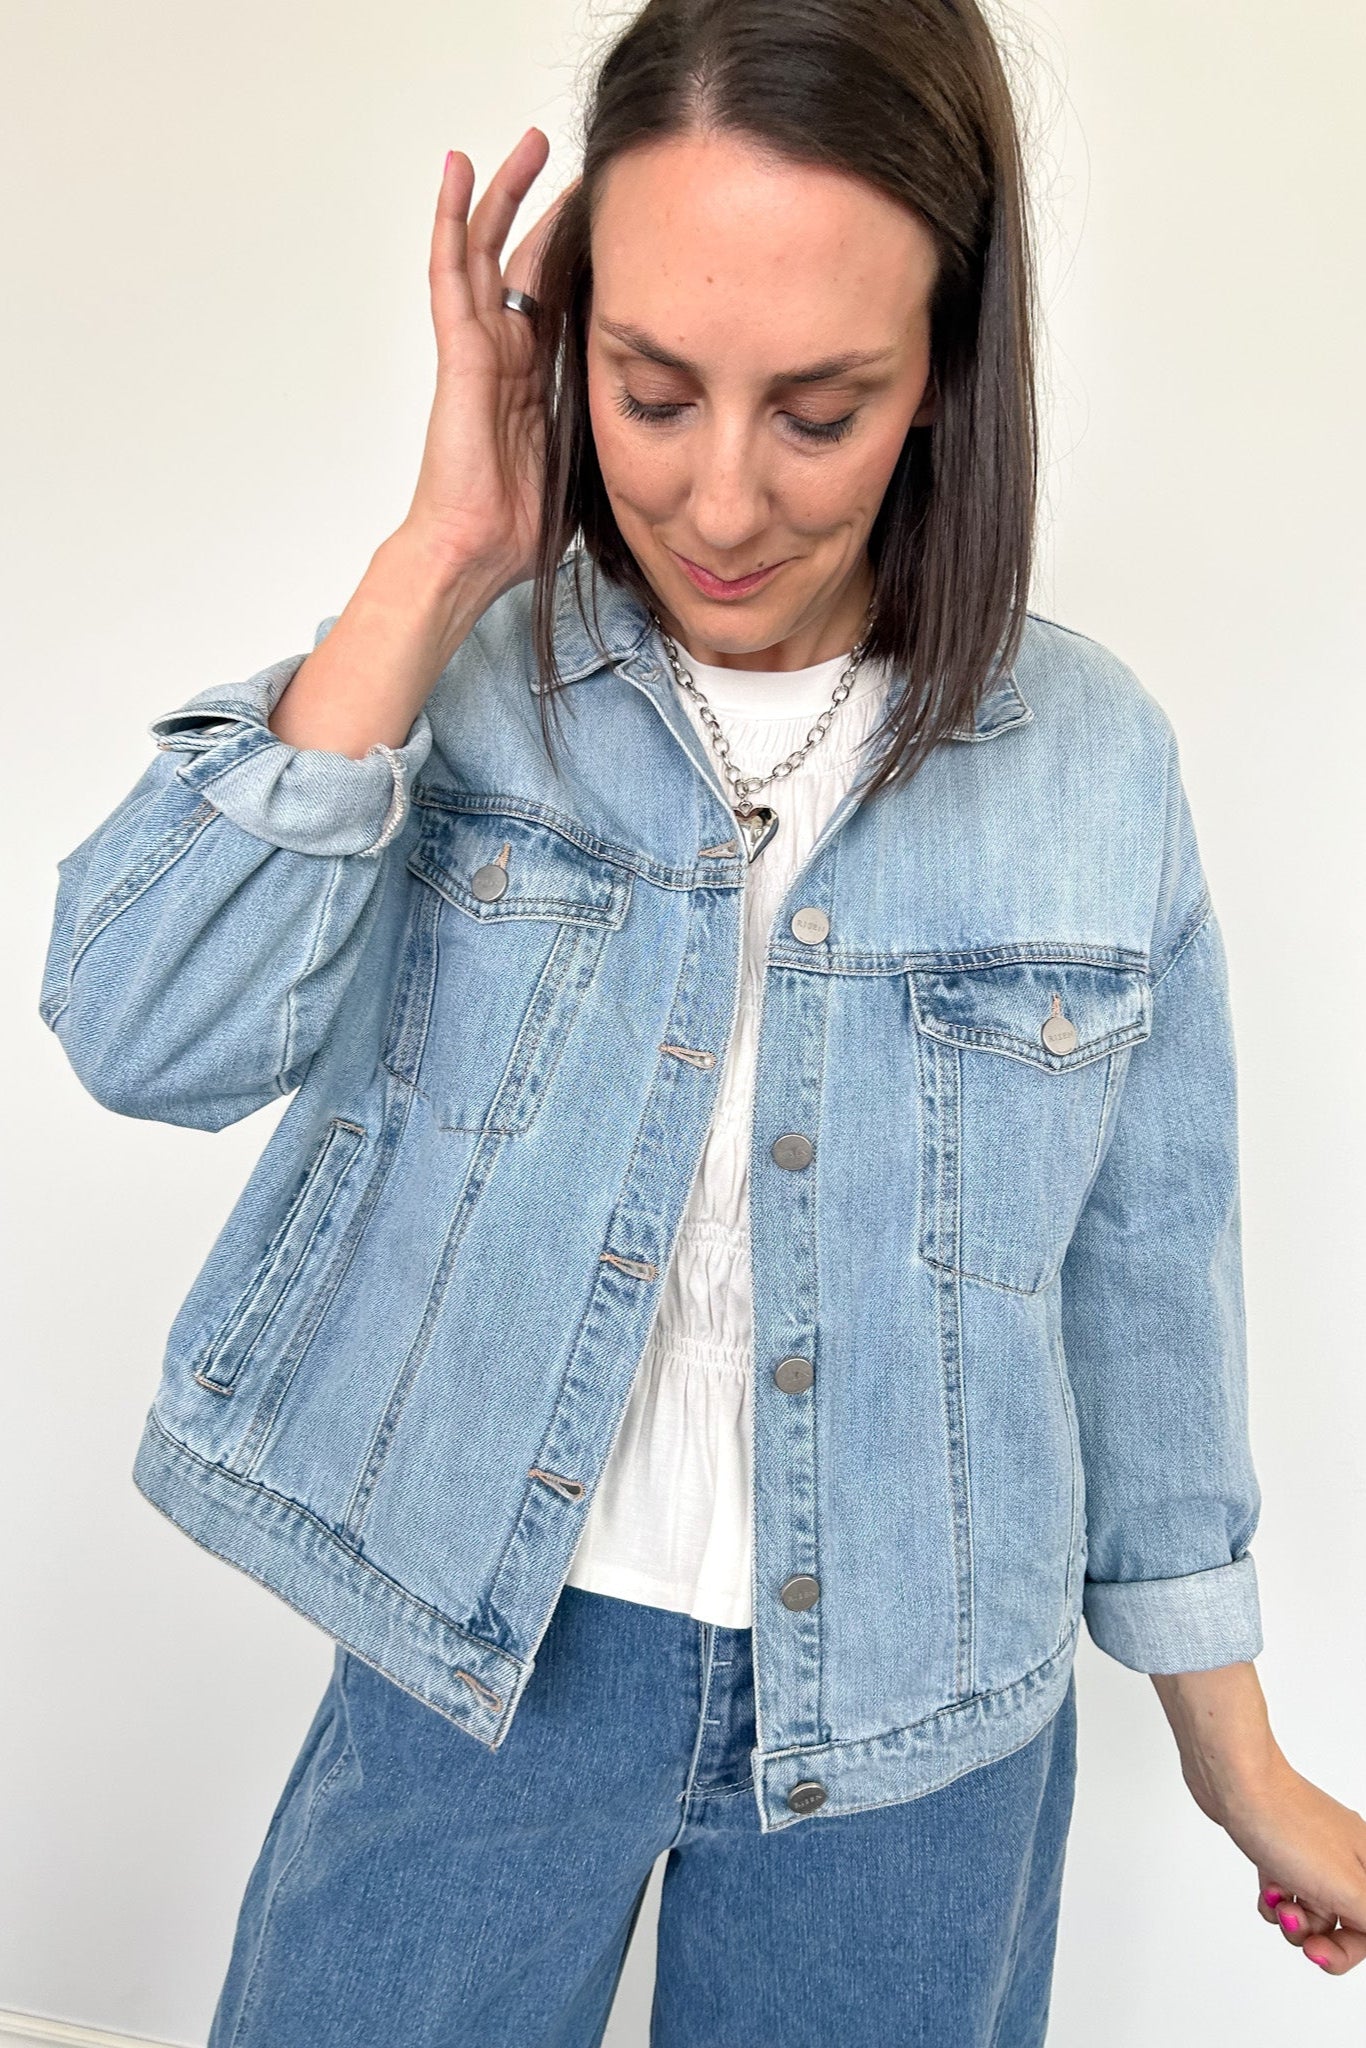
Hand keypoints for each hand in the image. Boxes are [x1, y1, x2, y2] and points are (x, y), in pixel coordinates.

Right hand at [400, 128, 579, 595]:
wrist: (478, 550)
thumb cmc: (521, 528)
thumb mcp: (591, 466)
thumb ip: (615, 433)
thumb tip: (673, 429)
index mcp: (535, 380)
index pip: (558, 298)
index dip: (581, 256)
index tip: (616, 221)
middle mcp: (505, 355)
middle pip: (524, 261)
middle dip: (547, 209)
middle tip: (574, 162)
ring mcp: (479, 348)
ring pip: (487, 250)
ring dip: (503, 194)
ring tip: (523, 144)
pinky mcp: (458, 349)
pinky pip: (451, 270)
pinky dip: (453, 218)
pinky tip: (460, 171)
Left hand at [1227, 1760, 1365, 1975]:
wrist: (1234, 1779)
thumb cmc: (1289, 1825)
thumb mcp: (1346, 1888)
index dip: (1347, 1950)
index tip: (1318, 1952)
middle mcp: (1346, 1857)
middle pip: (1344, 1921)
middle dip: (1316, 1934)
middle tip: (1292, 1923)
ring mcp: (1312, 1852)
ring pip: (1311, 1909)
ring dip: (1291, 1917)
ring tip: (1277, 1899)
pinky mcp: (1280, 1847)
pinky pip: (1285, 1891)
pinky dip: (1273, 1899)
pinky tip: (1265, 1889)